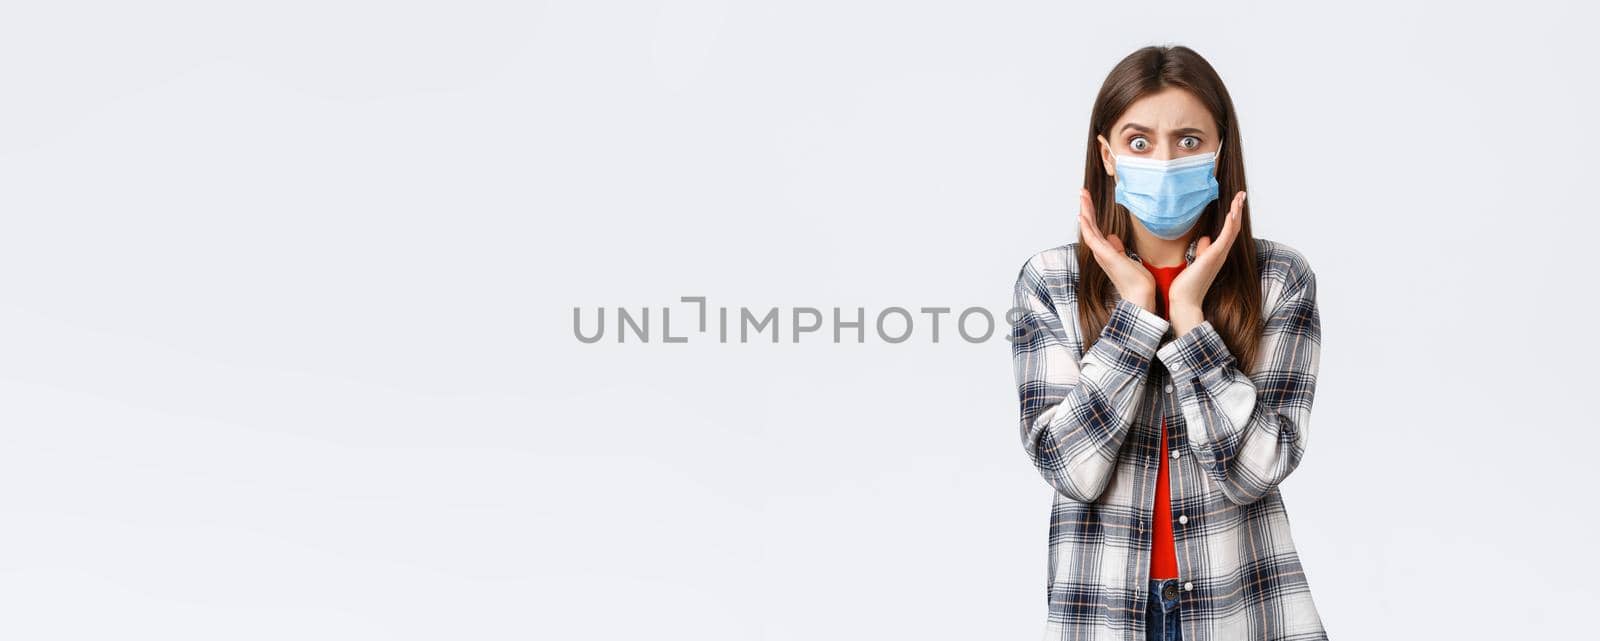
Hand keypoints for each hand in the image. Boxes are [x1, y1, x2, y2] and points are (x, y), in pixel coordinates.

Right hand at [1076, 188, 1156, 312]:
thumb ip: (1118, 248)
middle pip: (1089, 225)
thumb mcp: (1128, 259)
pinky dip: (1087, 226)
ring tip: (1082, 196)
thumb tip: (1113, 237)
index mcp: (1106, 251)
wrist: (1140, 295)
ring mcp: (1101, 254)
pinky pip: (1093, 238)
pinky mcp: (1106, 255)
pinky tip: (1083, 215)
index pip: (1096, 228)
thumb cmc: (1136, 280)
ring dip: (1085, 211)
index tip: (1089, 199)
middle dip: (1086, 208)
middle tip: (1082, 191)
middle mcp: (1100, 252)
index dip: (1091, 213)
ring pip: (1089, 228)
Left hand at [1167, 190, 1245, 334]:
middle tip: (1241, 194)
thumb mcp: (1194, 262)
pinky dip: (1230, 224)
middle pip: (1234, 228)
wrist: (1184, 302)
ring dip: (1237, 212)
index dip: (1233, 216)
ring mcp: (1218, 255)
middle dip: (1238, 210)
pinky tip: (1233, 212)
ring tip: (1240, 197)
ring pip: (1232, 229)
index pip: (1228, 231)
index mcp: (1216, 254)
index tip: (1235, 202)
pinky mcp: (1213, 256)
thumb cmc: (1187, 285)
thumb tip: (1205, 239)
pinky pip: (1225, 237)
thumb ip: (1201, 250)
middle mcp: (1221, 254)